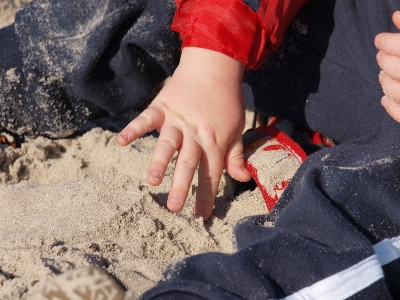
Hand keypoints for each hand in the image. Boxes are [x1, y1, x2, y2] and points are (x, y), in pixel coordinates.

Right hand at [117, 47, 251, 220]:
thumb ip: (237, 155)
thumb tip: (243, 178)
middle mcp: (196, 133)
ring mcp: (178, 119)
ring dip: (160, 162)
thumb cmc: (227, 100)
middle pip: (189, 163)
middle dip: (181, 187)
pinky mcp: (162, 106)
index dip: (206, 196)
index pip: (211, 174)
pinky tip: (122, 141)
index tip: (200, 215)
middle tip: (174, 208)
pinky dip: (134, 128)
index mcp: (215, 141)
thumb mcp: (237, 129)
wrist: (214, 67)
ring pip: (168, 144)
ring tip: (153, 181)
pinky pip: (147, 118)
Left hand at [375, 11, 399, 121]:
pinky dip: (390, 106)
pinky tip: (384, 99)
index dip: (388, 42)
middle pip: (398, 68)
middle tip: (380, 55)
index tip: (379, 39)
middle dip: (385, 60)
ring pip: (397, 91)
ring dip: (385, 81)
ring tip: (382, 74)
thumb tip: (395, 16)